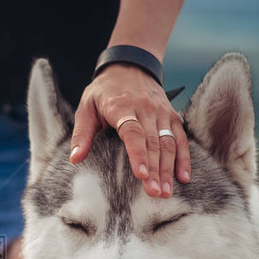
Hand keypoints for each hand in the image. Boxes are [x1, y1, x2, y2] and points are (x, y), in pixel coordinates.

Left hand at [68, 64, 189, 197]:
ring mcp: (161, 112)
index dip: (138, 154)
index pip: (132, 133)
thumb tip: (75, 159)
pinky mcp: (171, 115)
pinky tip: (183, 177)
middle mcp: (145, 109)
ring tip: (166, 192)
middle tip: (155, 193)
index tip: (141, 175)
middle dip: (156, 170)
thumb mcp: (86, 107)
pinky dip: (183, 158)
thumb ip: (82, 134)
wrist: (130, 65)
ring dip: (169, 169)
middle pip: (153, 142)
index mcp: (121, 107)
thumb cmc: (103, 91)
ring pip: (168, 143)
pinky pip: (180, 138)